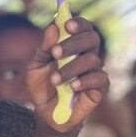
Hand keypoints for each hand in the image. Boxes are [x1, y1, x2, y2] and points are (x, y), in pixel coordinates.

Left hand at [26, 16, 108, 132]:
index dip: (78, 23)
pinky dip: (84, 81)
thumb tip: (53, 27)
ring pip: (92, 59)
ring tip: (55, 80)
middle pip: (92, 38)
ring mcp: (95, 71)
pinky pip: (99, 79)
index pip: (83, 26)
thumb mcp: (35, 66)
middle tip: (55, 53)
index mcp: (74, 44)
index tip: (66, 25)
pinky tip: (72, 87)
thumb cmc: (42, 86)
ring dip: (71, 68)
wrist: (46, 114)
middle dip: (73, 43)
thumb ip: (44, 48)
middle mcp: (87, 54)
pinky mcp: (100, 88)